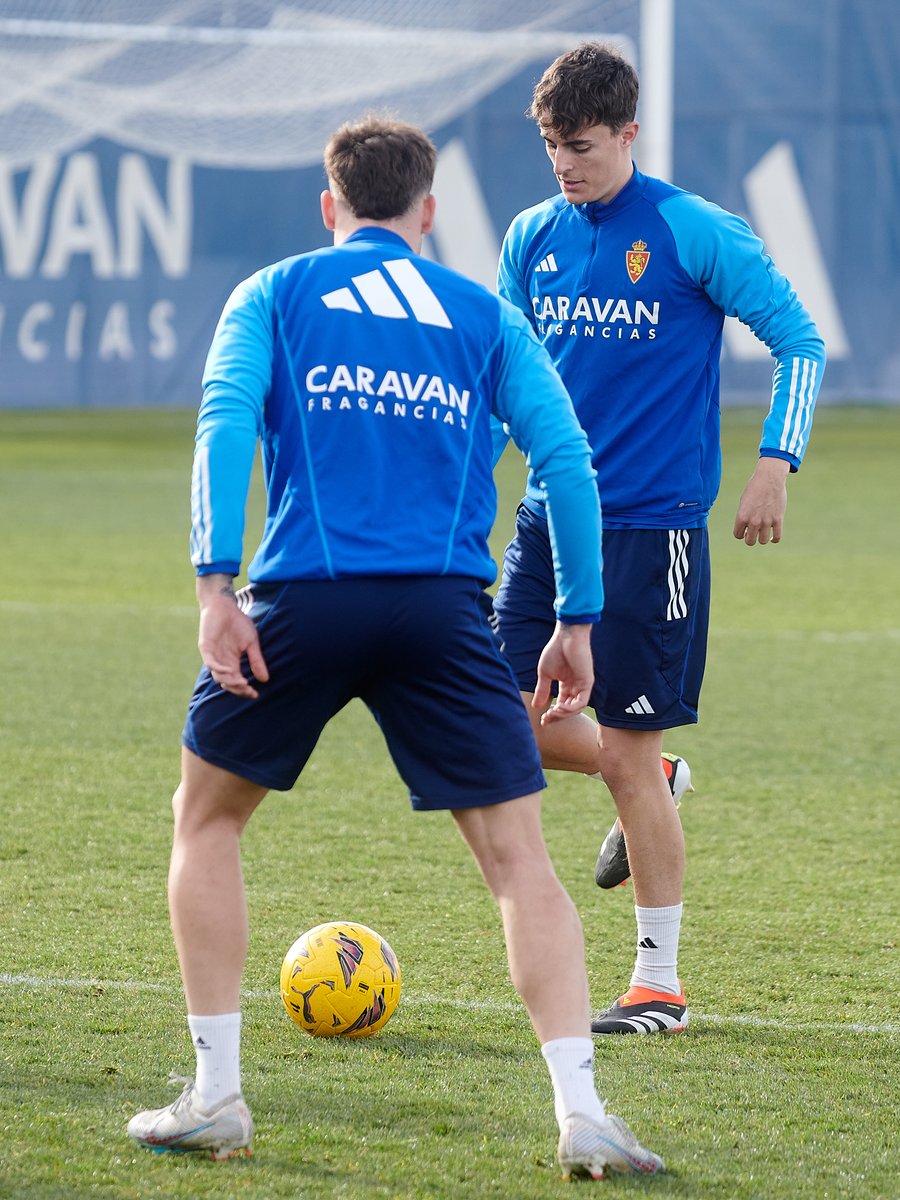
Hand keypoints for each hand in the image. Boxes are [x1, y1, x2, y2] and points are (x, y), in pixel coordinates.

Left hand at [196, 575, 269, 698]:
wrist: (224, 605)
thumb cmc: (238, 622)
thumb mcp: (251, 643)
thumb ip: (256, 660)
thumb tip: (265, 679)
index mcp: (232, 661)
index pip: (236, 681)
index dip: (244, 690)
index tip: (255, 694)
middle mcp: (221, 661)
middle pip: (227, 682)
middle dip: (237, 689)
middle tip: (248, 690)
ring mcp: (213, 655)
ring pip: (218, 675)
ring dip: (230, 681)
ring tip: (242, 682)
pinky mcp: (206, 647)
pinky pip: (211, 663)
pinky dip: (219, 669)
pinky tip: (230, 671)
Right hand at [532, 622, 593, 723]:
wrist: (566, 636)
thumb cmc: (556, 651)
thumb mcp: (545, 674)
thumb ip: (542, 690)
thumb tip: (536, 706)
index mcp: (566, 685)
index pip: (561, 705)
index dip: (552, 715)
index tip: (542, 720)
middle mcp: (576, 687)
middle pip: (568, 710)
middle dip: (557, 717)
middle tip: (546, 719)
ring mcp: (582, 686)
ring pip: (576, 709)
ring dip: (563, 714)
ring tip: (552, 712)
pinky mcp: (587, 683)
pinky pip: (581, 702)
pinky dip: (571, 708)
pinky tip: (560, 707)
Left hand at [733, 457, 789, 545]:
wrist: (769, 478)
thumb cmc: (755, 488)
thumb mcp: (744, 502)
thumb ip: (744, 517)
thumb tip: (748, 530)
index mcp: (742, 516)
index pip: (738, 535)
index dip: (741, 534)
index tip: (745, 529)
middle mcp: (753, 521)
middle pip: (750, 541)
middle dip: (750, 538)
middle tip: (754, 531)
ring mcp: (766, 521)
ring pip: (763, 541)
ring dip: (762, 538)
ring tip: (763, 532)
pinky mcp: (778, 519)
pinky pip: (777, 537)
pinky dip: (775, 539)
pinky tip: (773, 537)